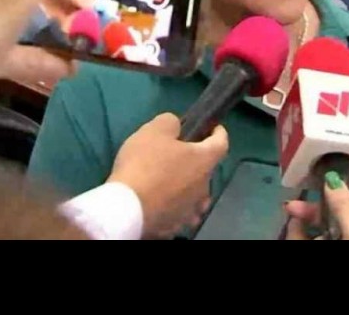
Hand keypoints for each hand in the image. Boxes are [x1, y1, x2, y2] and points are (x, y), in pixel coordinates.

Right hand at [108, 113, 228, 238]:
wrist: (126, 208)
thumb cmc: (144, 164)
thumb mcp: (154, 130)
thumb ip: (170, 122)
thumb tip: (176, 127)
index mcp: (203, 161)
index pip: (222, 143)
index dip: (218, 133)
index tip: (212, 128)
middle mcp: (203, 187)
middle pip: (206, 170)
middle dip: (195, 160)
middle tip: (175, 153)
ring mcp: (190, 210)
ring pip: (195, 195)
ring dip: (187, 187)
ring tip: (171, 182)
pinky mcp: (175, 225)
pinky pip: (180, 213)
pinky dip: (175, 206)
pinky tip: (161, 204)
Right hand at [284, 174, 348, 240]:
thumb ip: (345, 207)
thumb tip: (331, 177)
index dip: (324, 200)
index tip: (298, 201)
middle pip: (339, 221)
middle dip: (313, 219)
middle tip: (289, 215)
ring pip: (332, 237)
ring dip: (311, 234)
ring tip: (295, 232)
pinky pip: (332, 242)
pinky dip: (313, 240)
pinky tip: (304, 237)